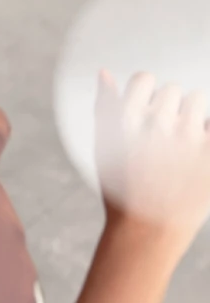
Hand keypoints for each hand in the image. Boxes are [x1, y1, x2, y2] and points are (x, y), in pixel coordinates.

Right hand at [95, 71, 209, 239]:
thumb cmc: (122, 189)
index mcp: (126, 119)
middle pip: (173, 90)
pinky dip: (206, 134)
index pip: (144, 79)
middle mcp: (157, 123)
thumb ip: (104, 106)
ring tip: (182, 148)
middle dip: (170, 110)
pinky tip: (197, 153)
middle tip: (164, 141)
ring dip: (193, 119)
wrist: (150, 229)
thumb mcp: (103, 148)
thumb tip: (105, 73)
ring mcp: (189, 137)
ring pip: (198, 102)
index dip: (145, 96)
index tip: (145, 116)